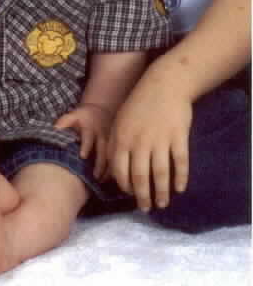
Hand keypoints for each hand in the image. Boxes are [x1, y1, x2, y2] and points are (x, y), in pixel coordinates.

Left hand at [54, 103, 111, 178]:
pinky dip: (111, 169)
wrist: (102, 109)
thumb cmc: (85, 115)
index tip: (82, 156)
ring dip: (106, 169)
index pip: (88, 138)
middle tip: (95, 176)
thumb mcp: (74, 114)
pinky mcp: (113, 146)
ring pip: (110, 157)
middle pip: (102, 151)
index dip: (86, 147)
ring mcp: (109, 142)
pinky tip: (106, 179)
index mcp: (91, 128)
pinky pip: (113, 159)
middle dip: (99, 164)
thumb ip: (65, 121)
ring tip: (100, 181)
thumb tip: (55, 128)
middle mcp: (101, 136)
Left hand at [107, 73, 191, 211]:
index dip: (125, 186)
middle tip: (146, 207)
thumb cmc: (139, 103)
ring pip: (160, 174)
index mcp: (122, 137)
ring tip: (162, 203)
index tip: (130, 194)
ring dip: (161, 192)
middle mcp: (140, 142)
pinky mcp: (179, 137)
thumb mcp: (120, 120)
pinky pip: (180, 163)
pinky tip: (180, 188)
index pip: (120, 170)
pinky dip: (180, 178)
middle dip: (142, 196)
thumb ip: (115, 143)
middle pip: (140, 177)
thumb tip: (112, 170)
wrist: (165, 84)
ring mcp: (160, 140)